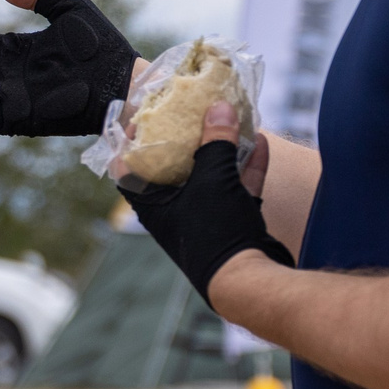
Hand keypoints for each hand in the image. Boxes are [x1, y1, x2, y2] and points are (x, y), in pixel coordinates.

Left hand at [116, 103, 292, 308]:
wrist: (249, 281)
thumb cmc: (215, 231)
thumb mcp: (212, 179)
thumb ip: (215, 142)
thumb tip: (218, 107)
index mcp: (152, 203)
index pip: (128, 169)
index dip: (130, 142)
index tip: (141, 116)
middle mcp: (174, 210)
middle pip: (174, 167)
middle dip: (187, 138)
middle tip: (194, 109)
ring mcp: (204, 217)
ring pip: (211, 175)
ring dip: (223, 148)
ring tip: (232, 118)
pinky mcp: (232, 222)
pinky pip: (237, 188)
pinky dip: (248, 167)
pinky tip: (261, 142)